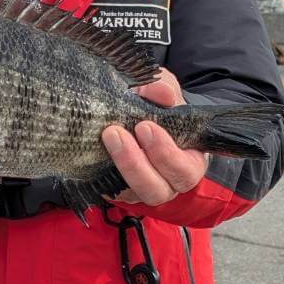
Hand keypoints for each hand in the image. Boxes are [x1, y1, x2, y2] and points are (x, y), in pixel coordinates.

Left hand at [101, 68, 207, 206]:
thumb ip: (165, 90)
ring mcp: (143, 190)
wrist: (136, 117)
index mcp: (189, 163)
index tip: (145, 126)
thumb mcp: (165, 95)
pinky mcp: (120, 191)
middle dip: (138, 162)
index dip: (167, 154)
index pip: (187, 170)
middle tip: (118, 132)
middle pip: (159, 190)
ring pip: (136, 193)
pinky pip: (113, 192)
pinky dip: (104, 175)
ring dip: (121, 166)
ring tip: (108, 136)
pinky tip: (94, 151)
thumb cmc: (161, 110)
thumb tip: (160, 90)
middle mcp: (169, 184)